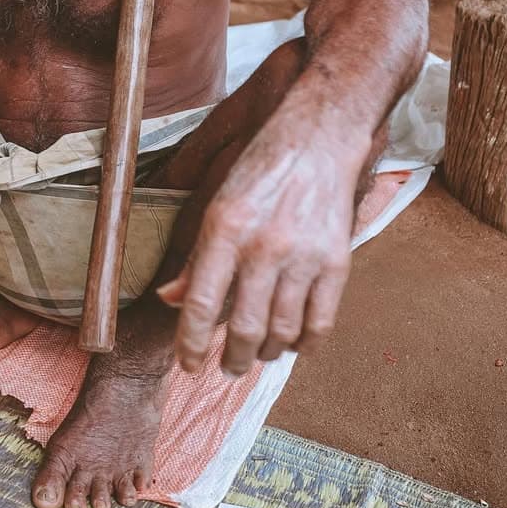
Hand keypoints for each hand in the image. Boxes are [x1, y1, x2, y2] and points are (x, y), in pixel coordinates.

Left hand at [158, 125, 364, 376]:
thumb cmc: (261, 168)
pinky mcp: (337, 262)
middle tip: (226, 368)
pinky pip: (320, 323)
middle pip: (243, 327)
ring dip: (265, 354)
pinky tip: (294, 345)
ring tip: (256, 355)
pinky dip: (305, 345)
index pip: (199, 302)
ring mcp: (303, 257)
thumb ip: (196, 256)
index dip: (190, 342)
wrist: (318, 140)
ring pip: (281, 332)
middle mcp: (263, 247)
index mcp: (225, 229)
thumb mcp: (217, 203)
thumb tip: (169, 300)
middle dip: (231, 359)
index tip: (188, 365)